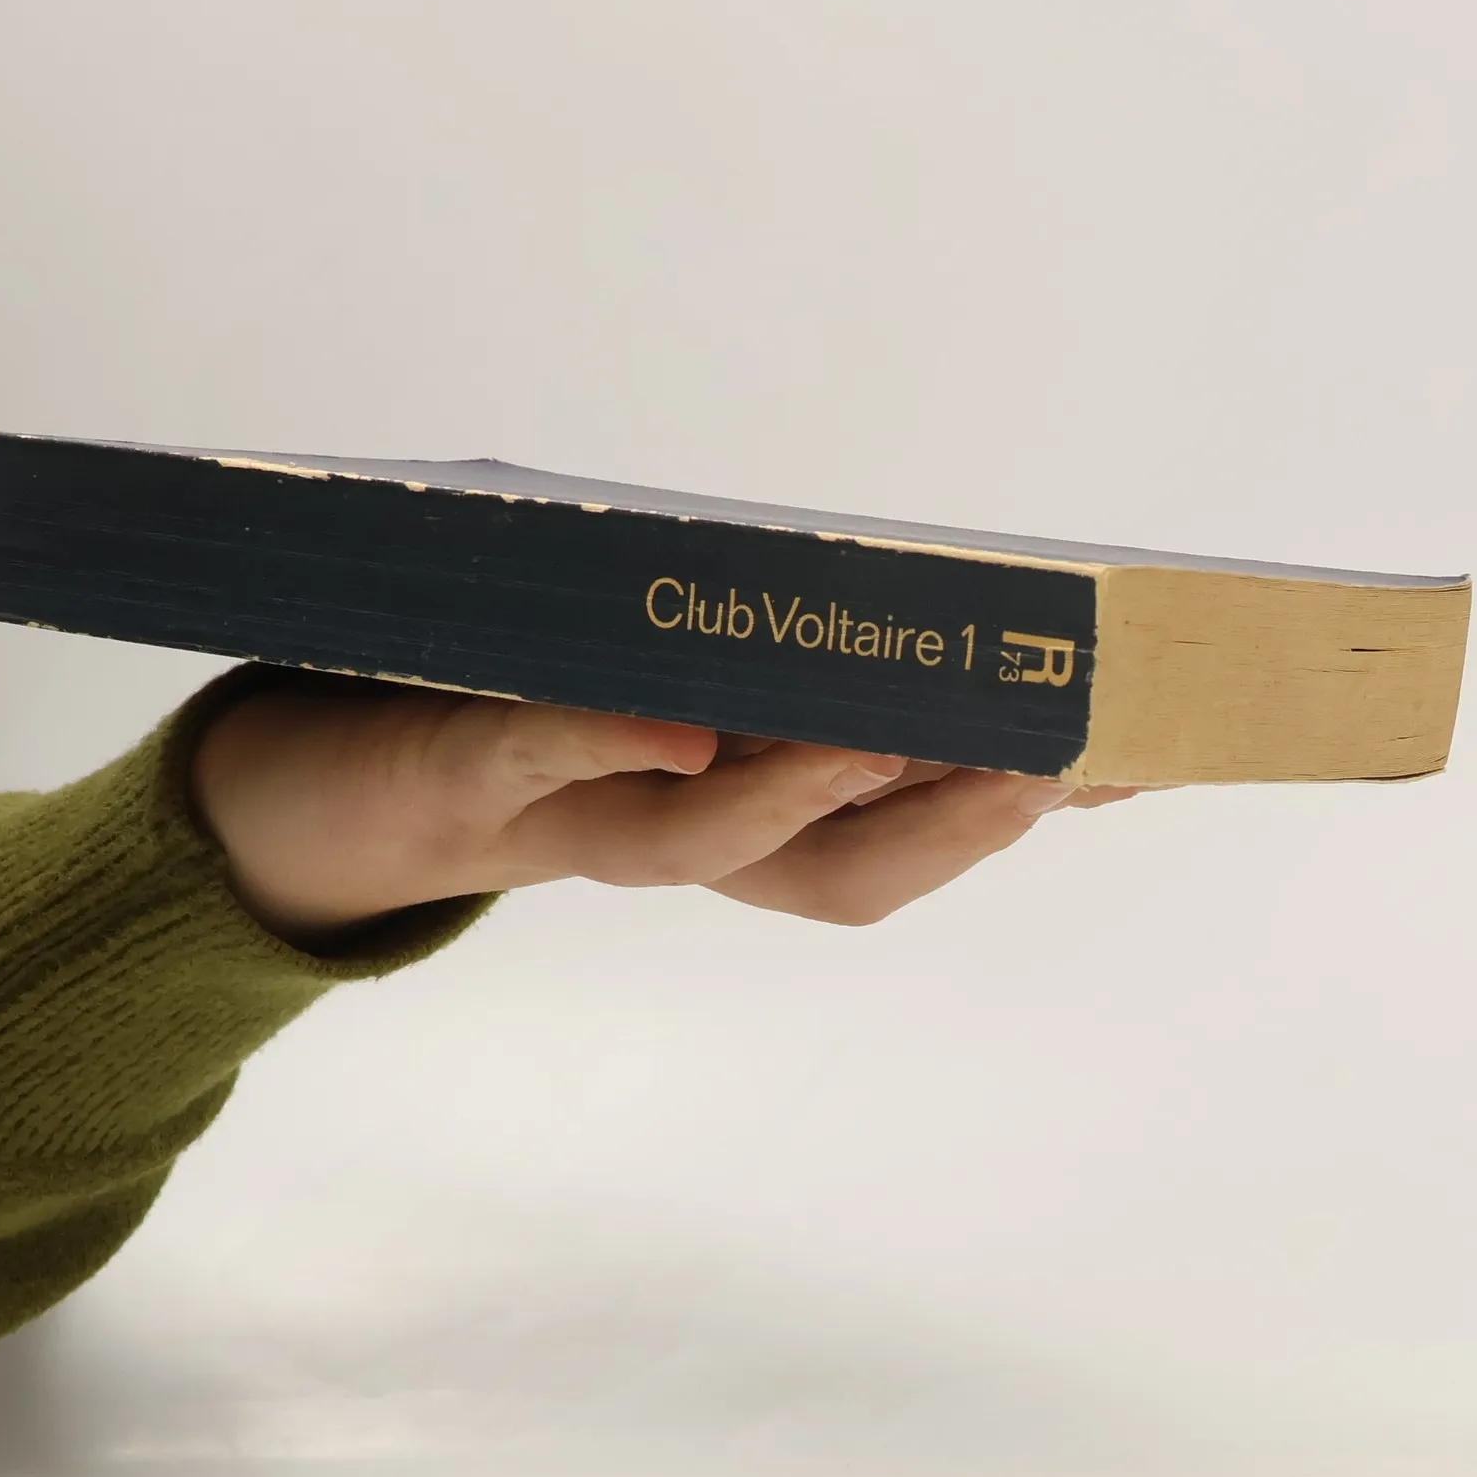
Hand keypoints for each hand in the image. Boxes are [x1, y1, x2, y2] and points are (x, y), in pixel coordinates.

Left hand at [191, 682, 1136, 945]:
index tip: (1147, 752)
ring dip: (810, 788)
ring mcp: (575, 815)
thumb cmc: (520, 701)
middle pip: (840, 865)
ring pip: (712, 834)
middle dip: (958, 814)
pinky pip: (543, 760)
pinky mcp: (469, 766)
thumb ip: (791, 662)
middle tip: (1062, 754)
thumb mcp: (673, 671)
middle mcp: (676, 838)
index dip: (1031, 806)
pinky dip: (610, 740)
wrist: (330, 779)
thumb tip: (935, 611)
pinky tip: (674, 718)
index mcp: (740, 813)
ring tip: (890, 732)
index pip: (912, 828)